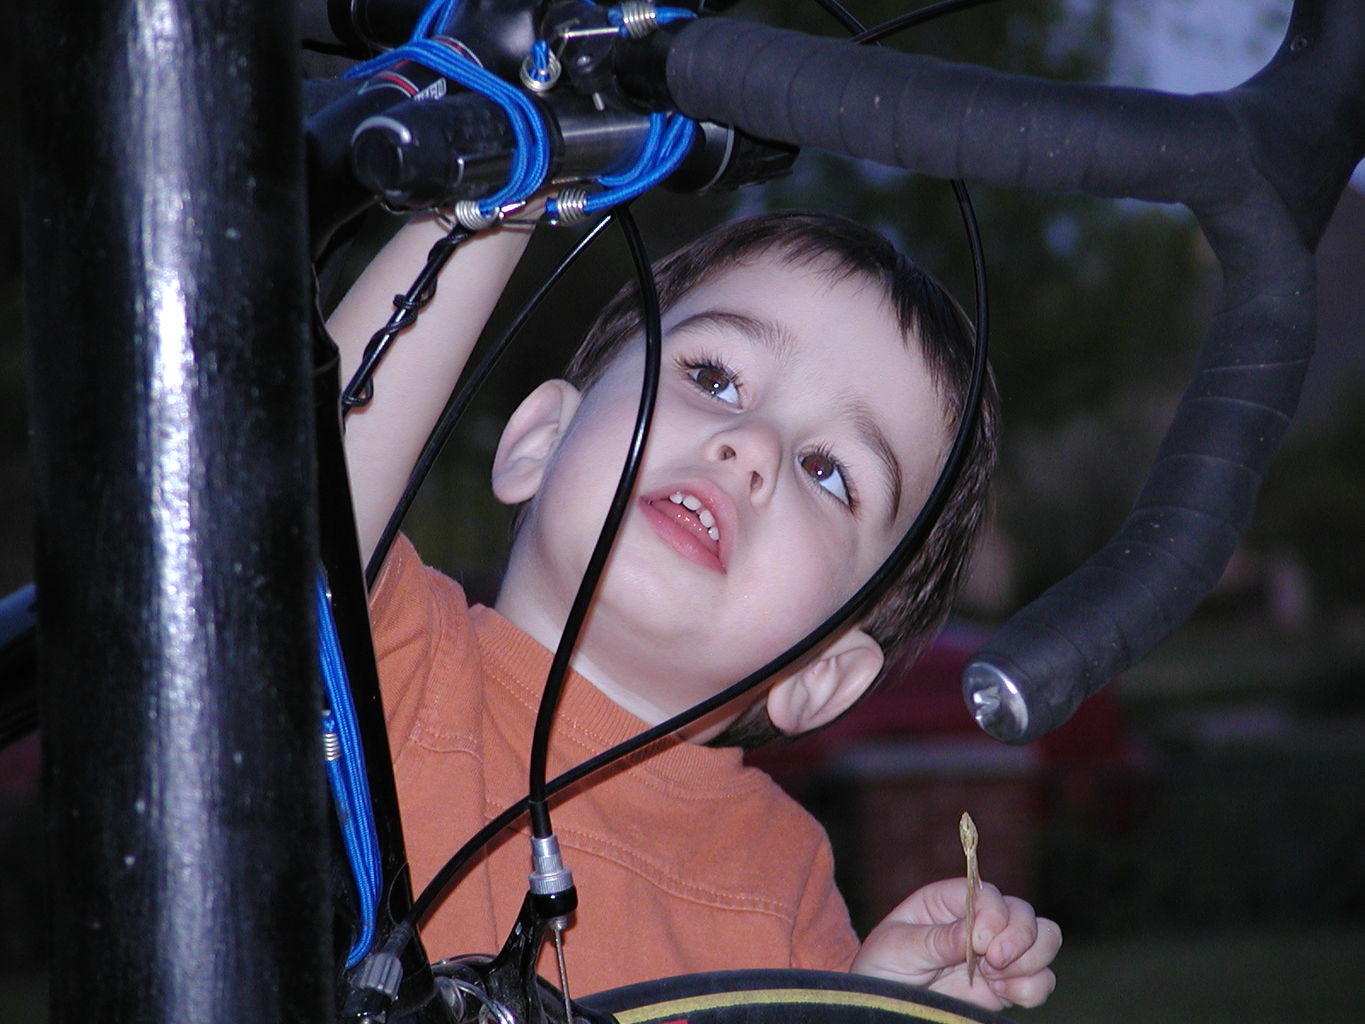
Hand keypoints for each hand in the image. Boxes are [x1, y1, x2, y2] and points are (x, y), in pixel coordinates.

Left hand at [849, 878, 1060, 1010]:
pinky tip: (1004, 993)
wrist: (884, 1005)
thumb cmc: (883, 966)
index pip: (986, 892)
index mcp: (949, 901)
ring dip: (1031, 958)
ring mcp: (996, 954)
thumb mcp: (898, 948)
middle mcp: (978, 922)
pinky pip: (1041, 980)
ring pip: (1043, 940)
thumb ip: (935, 940)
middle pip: (1022, 912)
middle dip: (1019, 936)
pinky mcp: (1006, 986)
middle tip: (994, 961)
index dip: (992, 914)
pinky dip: (1033, 987)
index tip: (979, 942)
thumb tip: (972, 934)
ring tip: (997, 978)